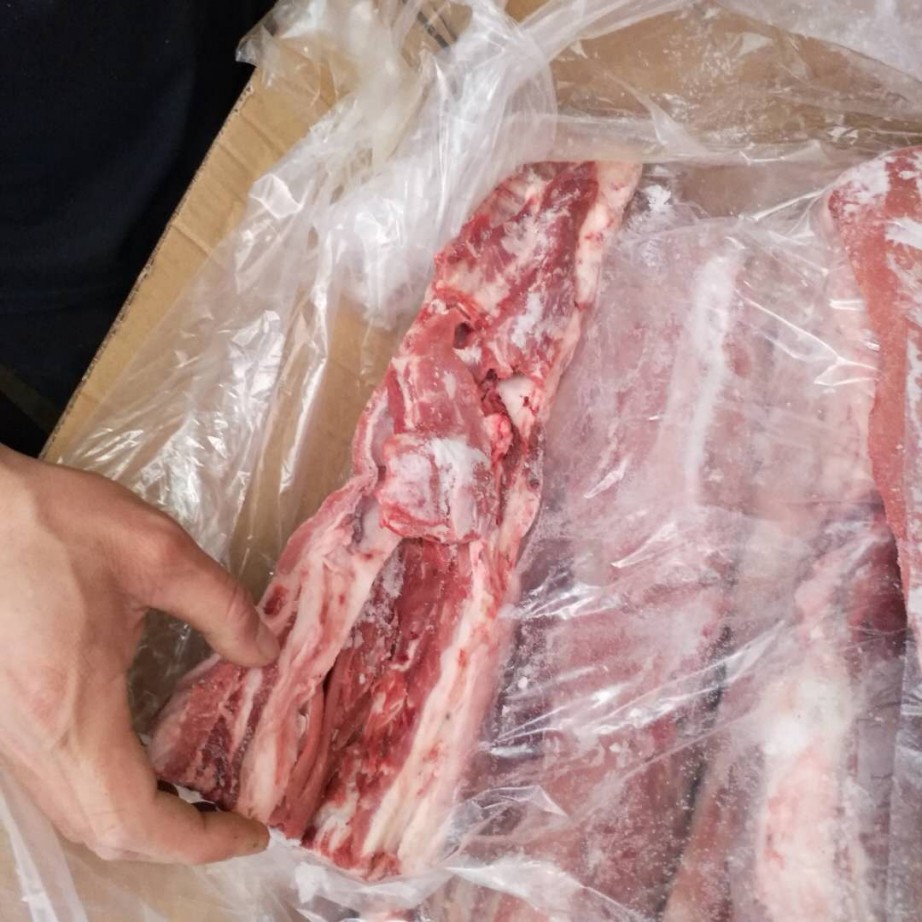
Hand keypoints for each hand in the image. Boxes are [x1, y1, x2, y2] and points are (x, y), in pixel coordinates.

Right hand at [0, 446, 278, 862]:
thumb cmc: (48, 524)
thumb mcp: (156, 552)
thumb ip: (221, 606)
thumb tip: (265, 652)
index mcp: (69, 708)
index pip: (131, 818)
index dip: (197, 841)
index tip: (250, 831)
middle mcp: (31, 742)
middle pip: (102, 834)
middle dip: (176, 840)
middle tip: (232, 816)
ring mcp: (9, 738)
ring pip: (74, 814)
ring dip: (140, 822)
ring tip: (199, 796)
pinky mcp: (4, 719)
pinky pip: (58, 783)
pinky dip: (107, 794)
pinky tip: (141, 763)